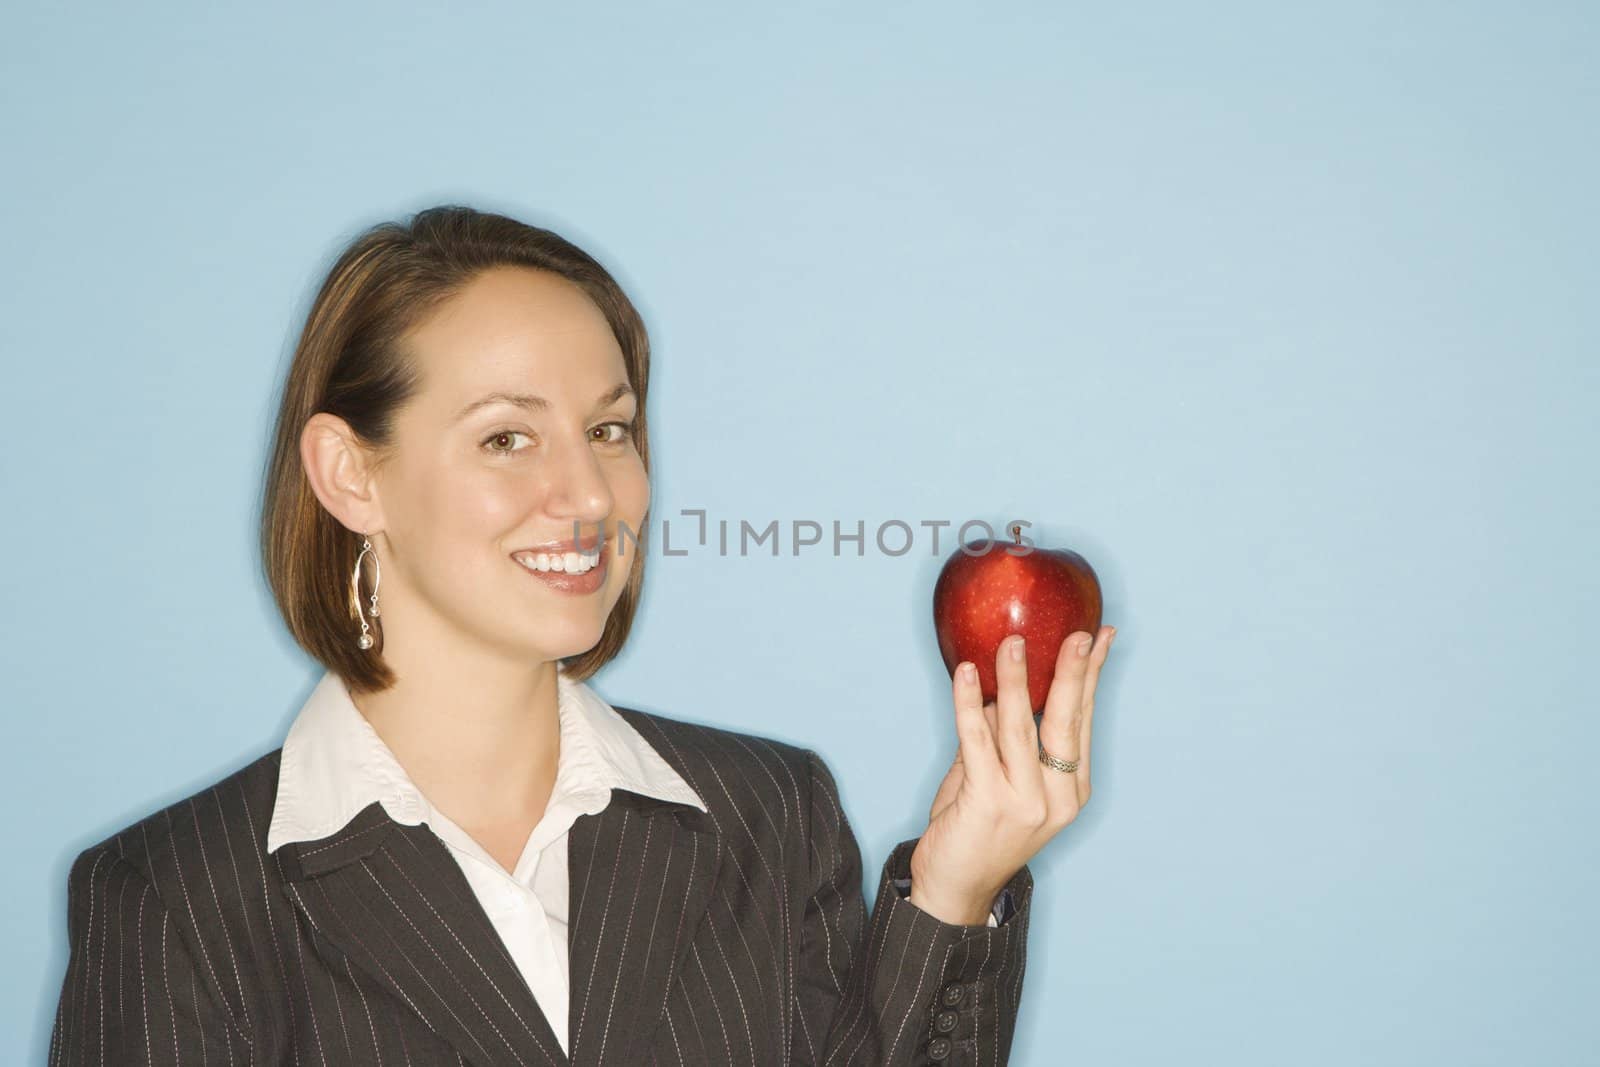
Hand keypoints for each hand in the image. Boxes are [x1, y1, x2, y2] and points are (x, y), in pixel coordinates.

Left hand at [908, 625, 1115, 924]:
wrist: (954, 890)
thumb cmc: (976, 832)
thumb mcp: (998, 780)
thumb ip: (1002, 739)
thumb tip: (999, 691)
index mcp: (1071, 791)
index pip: (1084, 722)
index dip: (1092, 678)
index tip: (1102, 639)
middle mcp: (1057, 797)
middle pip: (1068, 722)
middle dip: (1074, 672)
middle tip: (1079, 633)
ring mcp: (1025, 801)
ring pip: (1022, 726)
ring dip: (1017, 678)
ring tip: (1012, 642)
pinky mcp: (989, 801)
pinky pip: (978, 739)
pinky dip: (970, 702)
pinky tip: (968, 674)